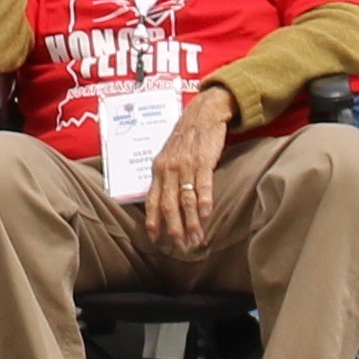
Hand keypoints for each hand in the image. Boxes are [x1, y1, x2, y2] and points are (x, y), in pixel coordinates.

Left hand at [148, 88, 233, 245]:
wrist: (203, 112)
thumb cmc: (186, 137)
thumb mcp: (168, 156)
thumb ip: (165, 177)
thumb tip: (161, 204)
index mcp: (158, 169)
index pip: (152, 200)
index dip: (153, 221)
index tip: (155, 239)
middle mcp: (168, 168)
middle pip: (168, 204)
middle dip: (174, 228)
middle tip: (180, 246)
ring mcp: (186, 164)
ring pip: (186, 199)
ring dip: (191, 222)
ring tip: (196, 239)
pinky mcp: (203, 160)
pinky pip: (203, 185)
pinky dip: (205, 202)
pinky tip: (206, 216)